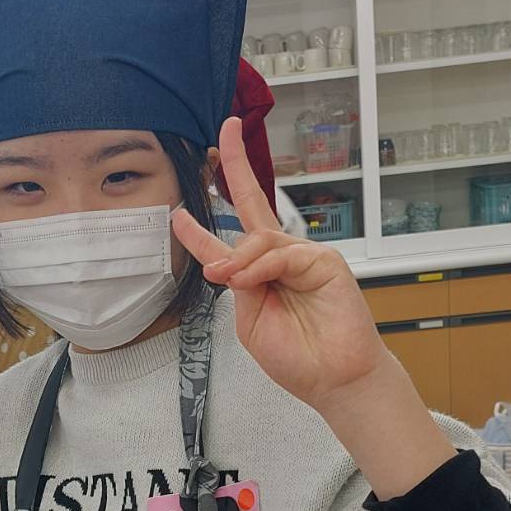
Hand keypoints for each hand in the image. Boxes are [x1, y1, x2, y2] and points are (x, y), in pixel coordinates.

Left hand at [173, 117, 384, 413]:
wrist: (334, 379)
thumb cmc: (297, 358)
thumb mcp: (251, 324)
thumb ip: (240, 288)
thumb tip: (229, 262)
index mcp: (258, 276)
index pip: (226, 242)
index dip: (200, 228)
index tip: (177, 214)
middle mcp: (280, 259)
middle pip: (255, 204)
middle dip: (236, 165)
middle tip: (225, 131)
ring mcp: (304, 257)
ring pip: (261, 238)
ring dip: (239, 257)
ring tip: (227, 277)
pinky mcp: (325, 262)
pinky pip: (283, 253)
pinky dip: (261, 265)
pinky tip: (249, 278)